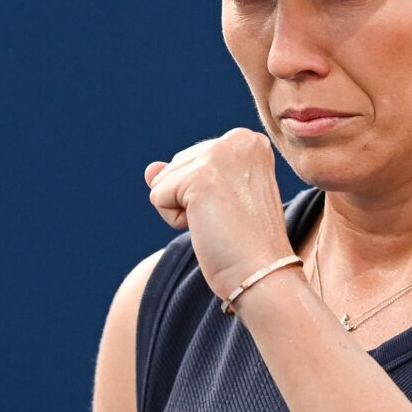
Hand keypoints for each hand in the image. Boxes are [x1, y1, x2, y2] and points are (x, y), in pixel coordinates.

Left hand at [144, 129, 295, 305]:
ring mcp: (219, 156)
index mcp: (248, 140)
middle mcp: (237, 139)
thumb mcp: (214, 199)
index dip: (203, 192)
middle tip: (226, 219)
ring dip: (182, 210)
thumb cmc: (244, 242)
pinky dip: (175, 220)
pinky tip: (207, 228)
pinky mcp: (199, 177)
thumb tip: (150, 169)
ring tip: (219, 223)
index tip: (234, 208)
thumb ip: (182, 174)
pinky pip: (157, 197)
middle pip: (176, 165)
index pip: (194, 158)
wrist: (262, 272)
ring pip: (163, 180)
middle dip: (190, 198)